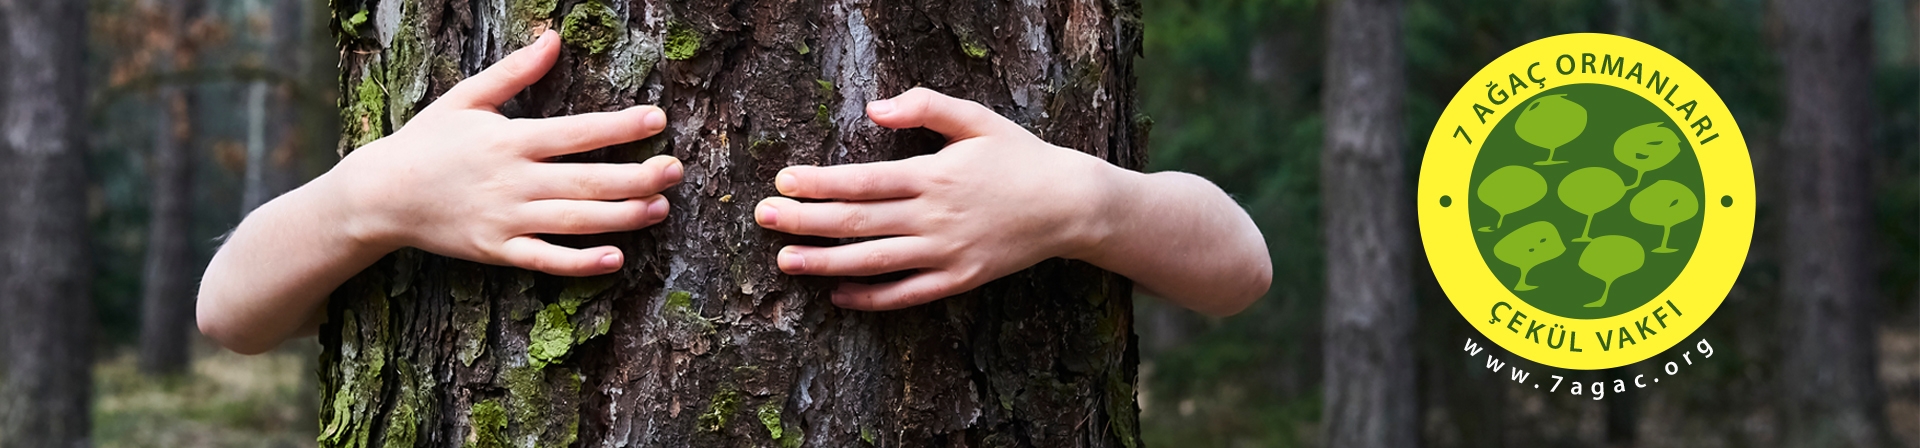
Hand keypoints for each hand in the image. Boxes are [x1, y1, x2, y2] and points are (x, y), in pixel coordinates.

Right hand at [331, 30, 680, 275]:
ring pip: (575, 222)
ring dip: (622, 217)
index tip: (657, 119)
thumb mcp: (466, 98)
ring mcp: (506, 220)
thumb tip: (554, 38)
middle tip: (677, 170)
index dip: (620, 126)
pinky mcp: (497, 251)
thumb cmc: (428, 141)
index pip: (577, 133)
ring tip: (660, 208)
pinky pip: (545, 260)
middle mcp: (513, 181)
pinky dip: (580, 262)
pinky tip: (616, 258)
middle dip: (637, 176)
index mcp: (510, 140)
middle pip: (587, 180)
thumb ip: (515, 72)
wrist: (381, 195)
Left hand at [754, 88, 1118, 309]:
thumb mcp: (976, 118)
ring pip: (872, 262)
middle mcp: (933, 217)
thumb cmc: (1019, 156)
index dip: (819, 183)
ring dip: (824, 263)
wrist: (1070, 205)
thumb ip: (925, 106)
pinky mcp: (958, 280)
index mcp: (933, 174)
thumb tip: (874, 108)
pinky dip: (870, 298)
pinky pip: (905, 294)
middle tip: (762, 218)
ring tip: (785, 261)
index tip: (783, 181)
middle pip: (856, 223)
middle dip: (804, 221)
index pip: (861, 181)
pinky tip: (837, 294)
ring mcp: (945, 253)